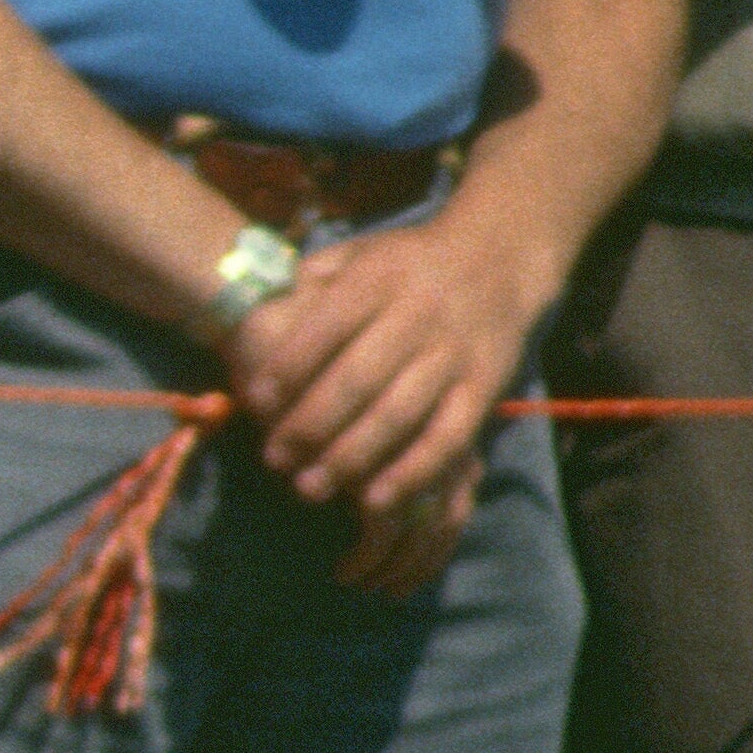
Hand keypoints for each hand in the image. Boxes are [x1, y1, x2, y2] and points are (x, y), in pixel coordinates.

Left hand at [214, 201, 543, 552]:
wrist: (498, 255)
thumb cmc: (405, 264)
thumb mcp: (357, 253)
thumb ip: (310, 278)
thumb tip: (257, 309)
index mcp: (378, 280)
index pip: (326, 327)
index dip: (289, 367)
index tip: (254, 401)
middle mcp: (418, 316)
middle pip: (358, 378)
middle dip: (310, 424)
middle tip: (274, 458)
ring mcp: (454, 355)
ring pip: (400, 414)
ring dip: (351, 457)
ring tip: (309, 488)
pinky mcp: (485, 387)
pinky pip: (448, 438)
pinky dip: (412, 472)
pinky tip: (375, 500)